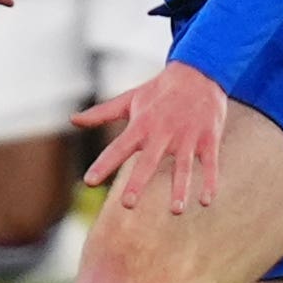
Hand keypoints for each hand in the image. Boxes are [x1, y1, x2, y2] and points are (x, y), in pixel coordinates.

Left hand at [75, 61, 228, 213]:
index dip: (103, 164)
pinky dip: (209, 181)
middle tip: (127, 204)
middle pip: (149, 161)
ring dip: (180, 188)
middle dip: (138, 182)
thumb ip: (102, 113)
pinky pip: (210, 163)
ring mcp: (187, 136)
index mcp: (141, 124)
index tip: (89, 182)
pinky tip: (206, 201)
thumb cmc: (159, 90)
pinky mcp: (208, 139)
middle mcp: (163, 132)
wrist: (200, 72)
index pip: (118, 147)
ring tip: (176, 210)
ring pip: (183, 166)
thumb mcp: (130, 98)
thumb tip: (73, 119)